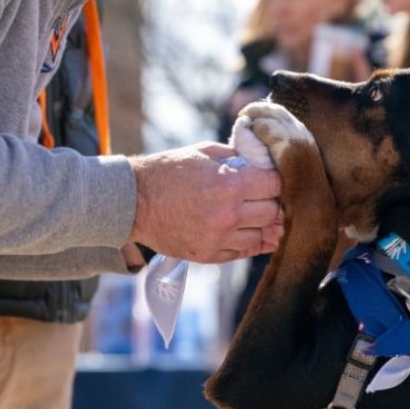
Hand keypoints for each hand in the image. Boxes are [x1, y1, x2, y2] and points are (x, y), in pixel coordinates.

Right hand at [128, 142, 281, 262]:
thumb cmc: (168, 171)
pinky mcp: (209, 255)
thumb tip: (264, 161)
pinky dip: (247, 241)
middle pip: (273, 212)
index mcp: (230, 184)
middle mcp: (228, 214)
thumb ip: (237, 157)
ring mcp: (219, 238)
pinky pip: (243, 252)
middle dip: (272, 202)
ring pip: (262, 235)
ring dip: (261, 224)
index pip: (275, 185)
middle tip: (264, 197)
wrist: (133, 201)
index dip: (276, 180)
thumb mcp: (204, 152)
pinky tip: (242, 229)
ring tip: (253, 213)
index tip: (271, 179)